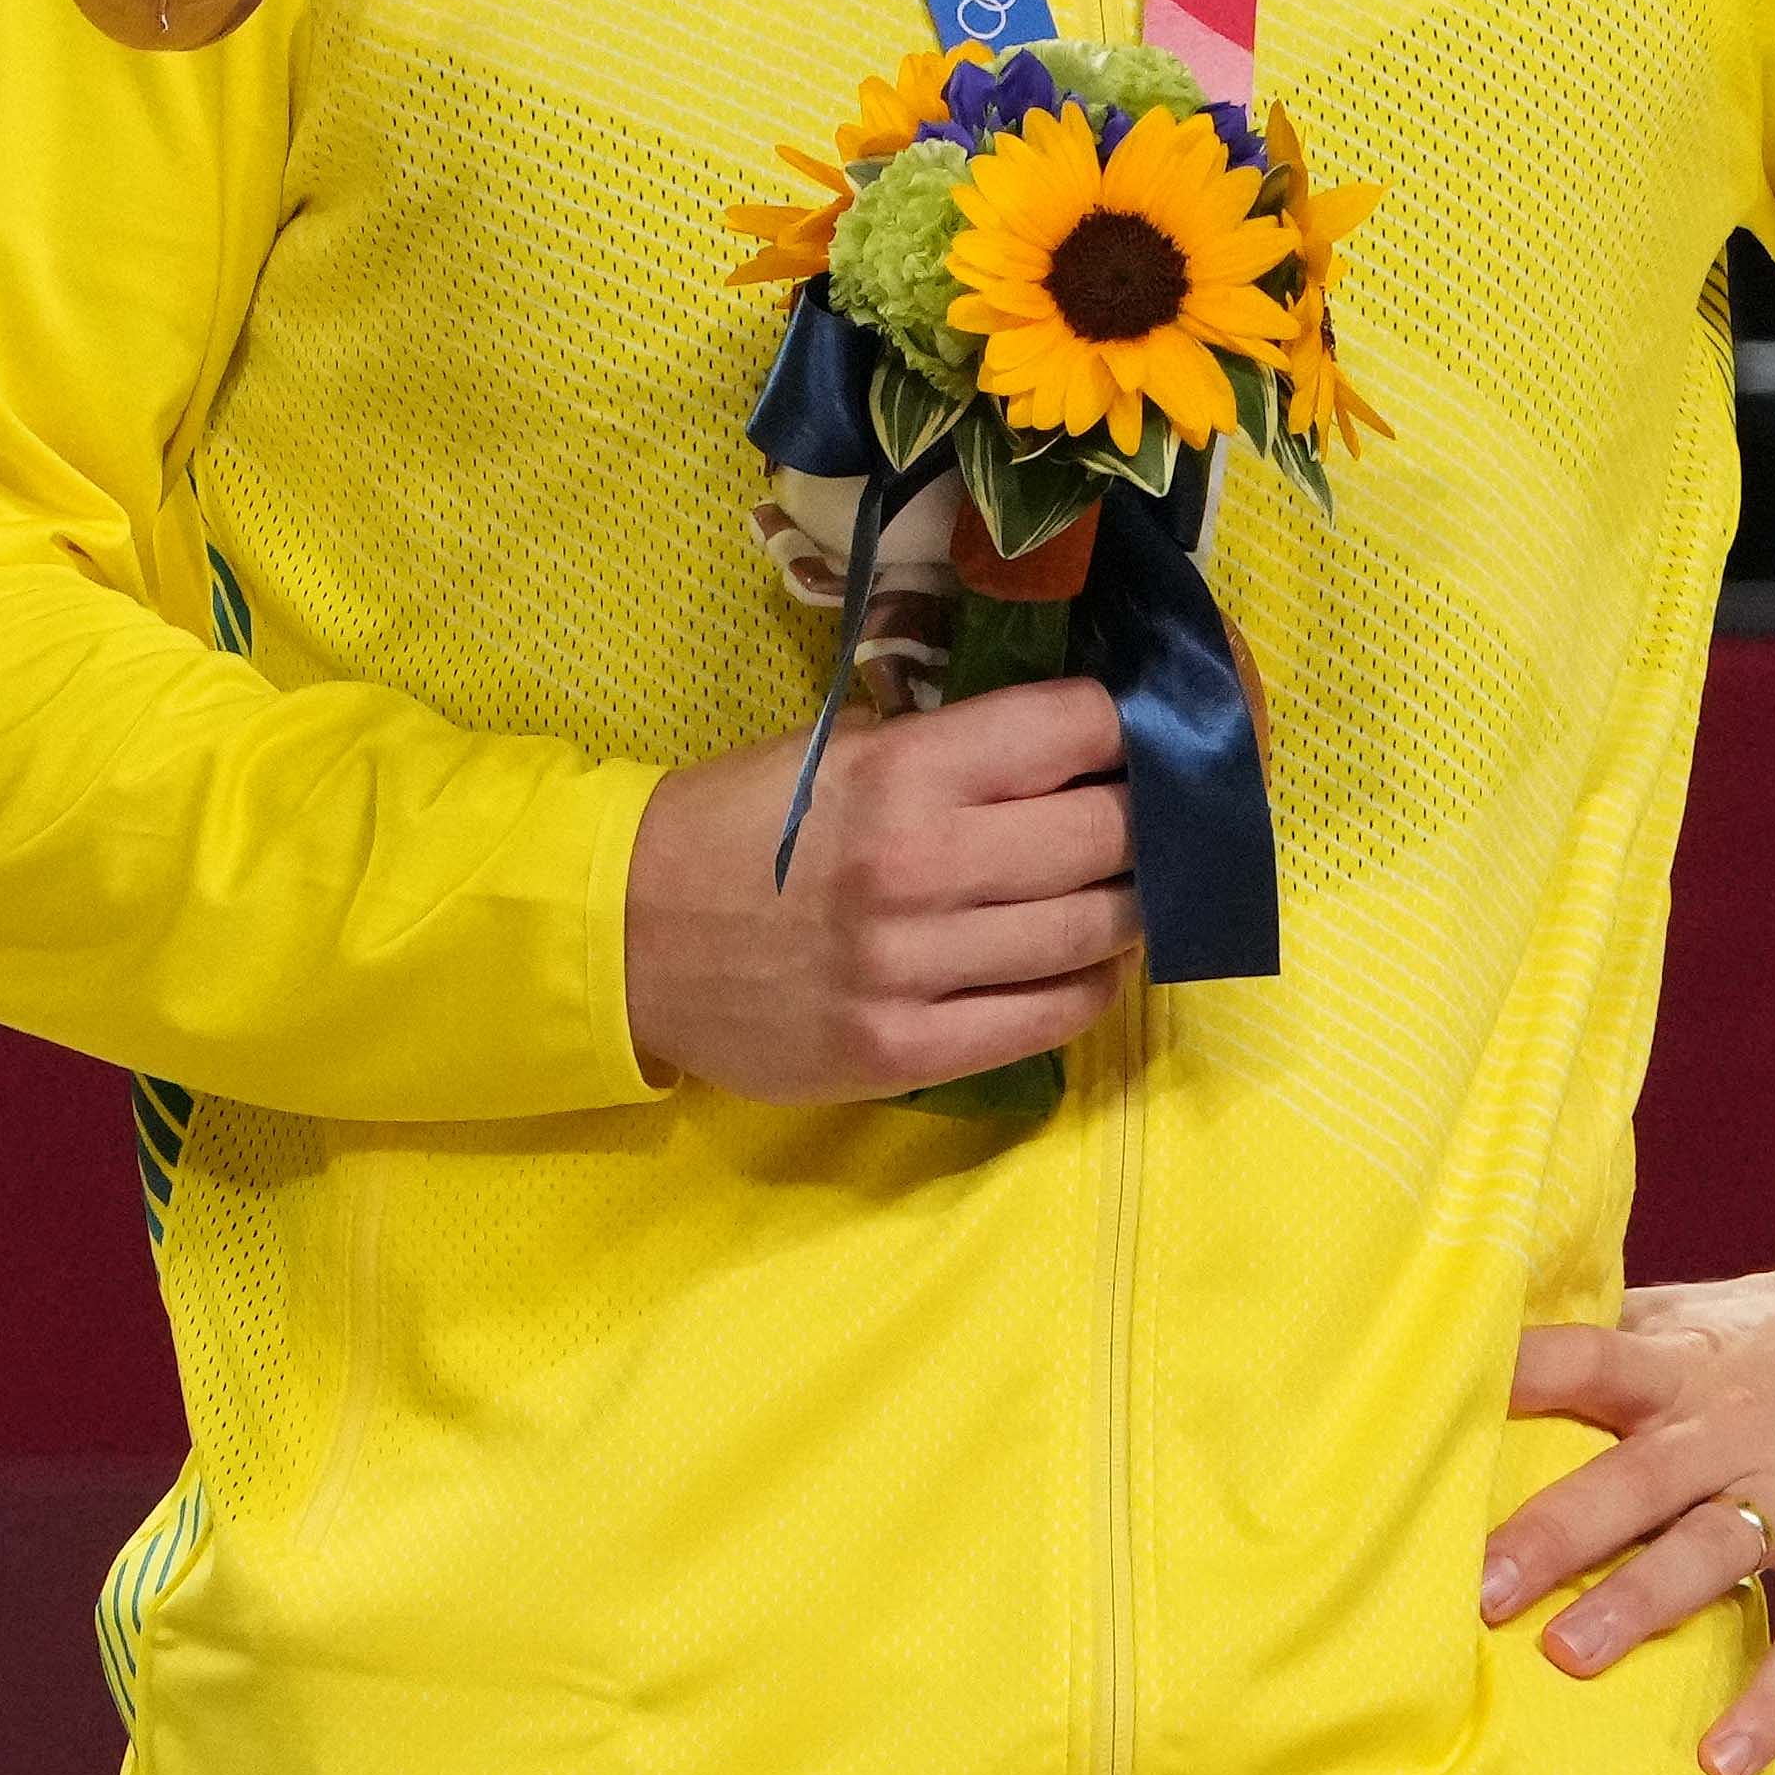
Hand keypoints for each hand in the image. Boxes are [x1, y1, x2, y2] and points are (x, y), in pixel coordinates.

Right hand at [624, 676, 1134, 1103]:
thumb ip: (944, 748)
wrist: (621, 934)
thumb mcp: (828, 751)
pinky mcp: (907, 1051)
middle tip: (1153, 816)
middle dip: (1149, 817)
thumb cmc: (732, 827)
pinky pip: (1053, 1016)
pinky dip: (1090, 984)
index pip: (1078, 726)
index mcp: (901, 769)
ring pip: (1099, 929)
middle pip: (1112, 831)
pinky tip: (1082, 962)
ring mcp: (917, 967)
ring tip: (1127, 891)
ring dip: (1131, 906)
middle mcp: (922, 865)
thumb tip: (1068, 745)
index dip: (1131, 724)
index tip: (1145, 733)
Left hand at [1480, 1269, 1774, 1774]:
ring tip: (1569, 1659)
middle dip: (1558, 1532)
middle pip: (1636, 1478)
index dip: (1517, 1375)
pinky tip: (1723, 1762)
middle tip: (1481, 1587)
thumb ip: (1616, 1334)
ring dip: (1641, 1605)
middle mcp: (1733, 1429)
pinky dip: (1774, 1702)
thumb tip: (1494, 1333)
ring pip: (1711, 1552)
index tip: (1438, 1405)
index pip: (1585, 1358)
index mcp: (1682, 1365)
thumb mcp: (1706, 1316)